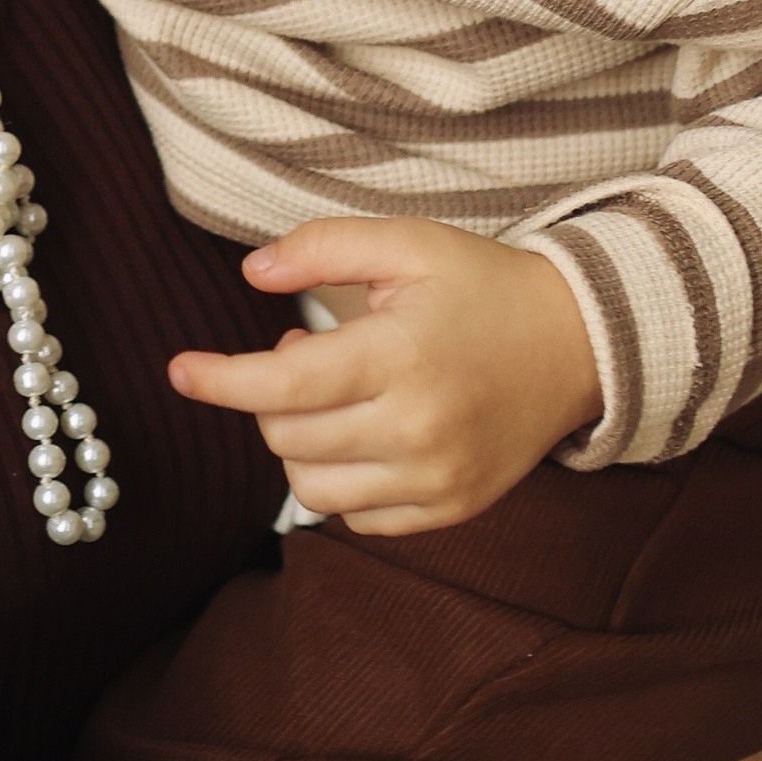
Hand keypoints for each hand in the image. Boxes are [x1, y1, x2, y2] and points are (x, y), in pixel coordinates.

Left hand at [167, 218, 601, 533]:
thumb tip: (251, 272)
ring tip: (334, 393)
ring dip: (299, 442)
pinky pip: (356, 515)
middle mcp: (418, 428)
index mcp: (402, 356)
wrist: (581, 345)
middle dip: (271, 396)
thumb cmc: (484, 288)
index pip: (282, 385)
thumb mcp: (408, 244)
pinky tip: (366, 433)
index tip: (179, 371)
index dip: (220, 380)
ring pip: (312, 486)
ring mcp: (437, 478)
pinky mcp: (451, 508)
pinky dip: (341, 478)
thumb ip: (323, 247)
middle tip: (305, 349)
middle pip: (287, 438)